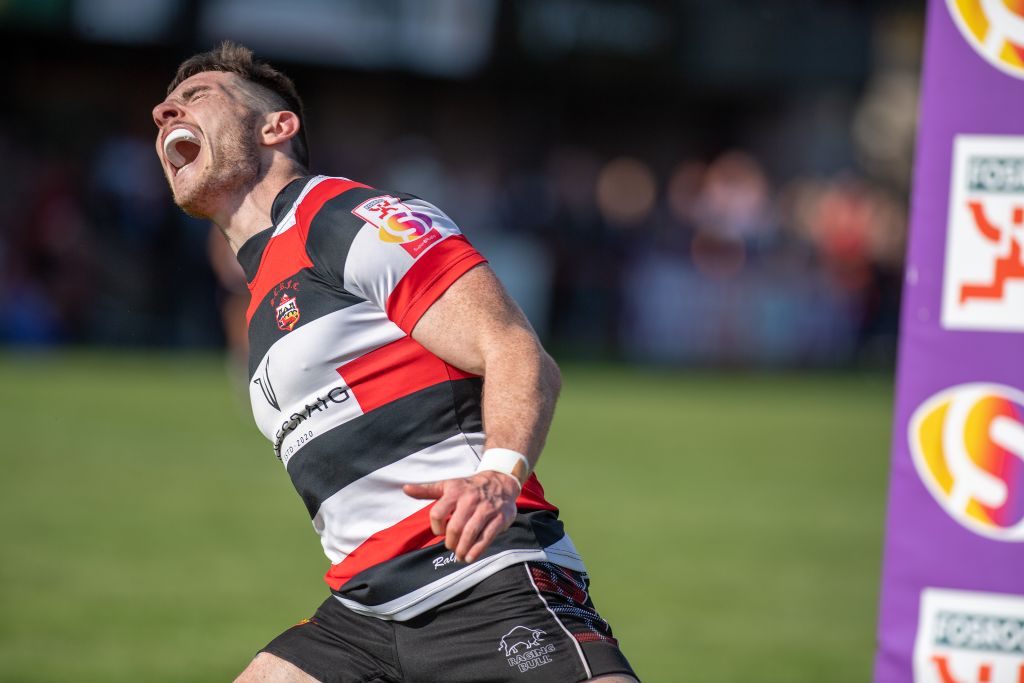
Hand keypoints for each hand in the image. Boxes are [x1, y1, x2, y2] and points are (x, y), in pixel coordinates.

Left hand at [403, 471, 519, 563]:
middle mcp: (470, 499)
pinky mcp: (499, 518)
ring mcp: (486, 509)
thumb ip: (427, 490)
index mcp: (454, 491)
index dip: (436, 527)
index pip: (437, 513)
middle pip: (455, 527)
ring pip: (470, 533)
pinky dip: (477, 551)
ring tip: (459, 556)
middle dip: (450, 542)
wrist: (500, 482)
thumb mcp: (448, 485)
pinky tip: (470, 557)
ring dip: (462, 549)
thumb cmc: (469, 488)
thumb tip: (405, 489)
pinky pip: (486, 537)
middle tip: (450, 546)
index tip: (439, 532)